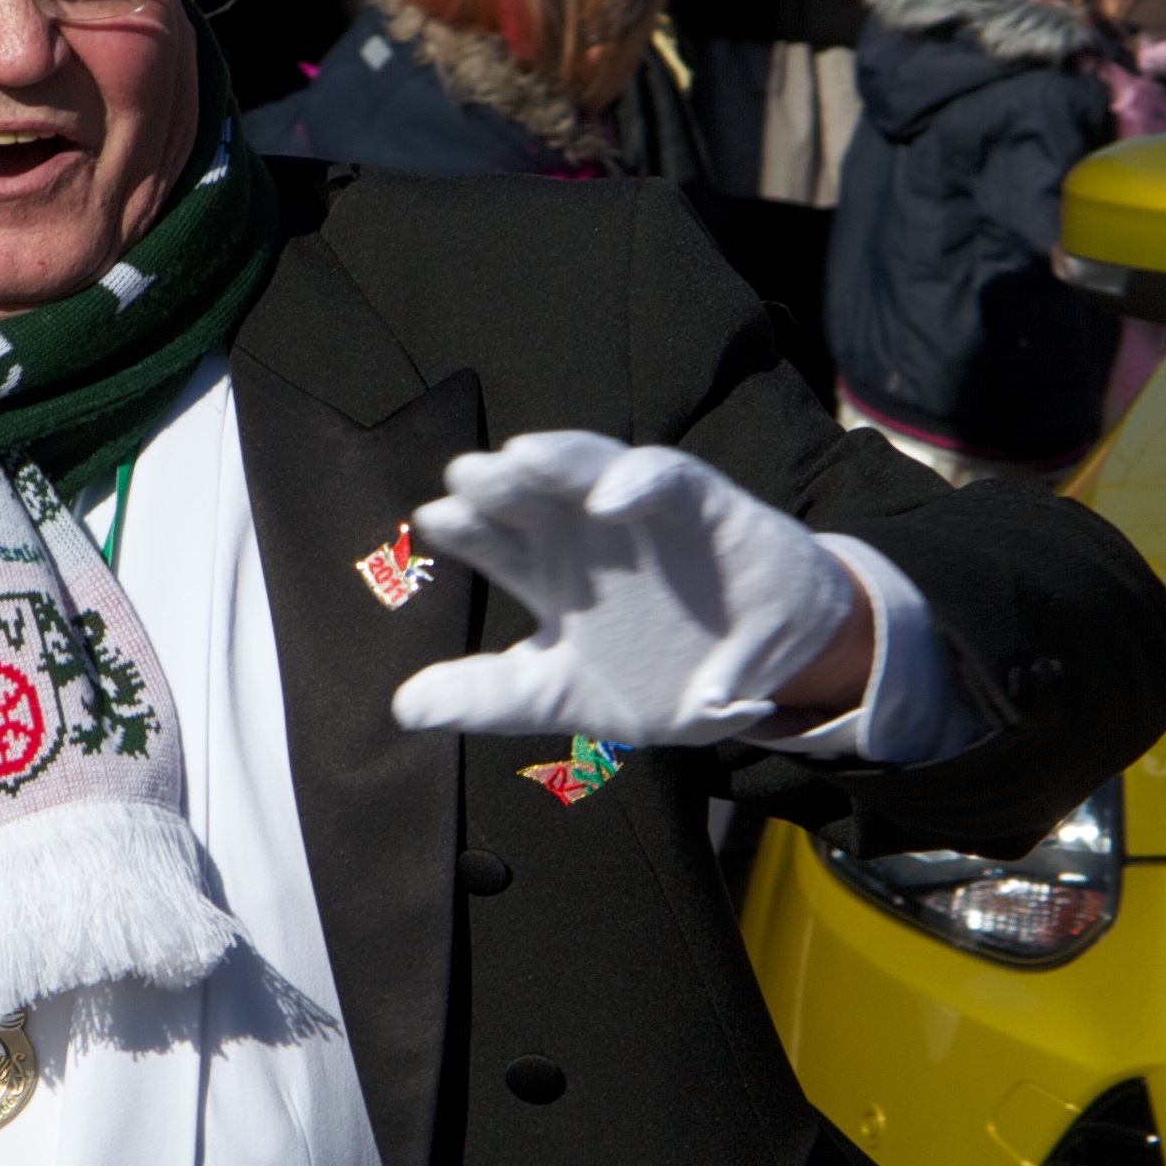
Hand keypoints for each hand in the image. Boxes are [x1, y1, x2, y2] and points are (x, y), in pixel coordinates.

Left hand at [388, 432, 871, 747]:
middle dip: (498, 480)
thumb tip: (404, 708)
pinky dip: (639, 482)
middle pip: (528, 493)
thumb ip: (492, 697)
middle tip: (465, 476)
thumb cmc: (653, 676)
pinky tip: (611, 499)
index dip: (464, 527)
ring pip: (588, 468)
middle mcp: (581, 533)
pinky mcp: (701, 506)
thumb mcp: (568, 696)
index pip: (491, 539)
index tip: (433, 520)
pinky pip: (667, 479)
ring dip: (559, 459)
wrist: (760, 676)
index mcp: (544, 573)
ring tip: (520, 456)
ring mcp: (638, 514)